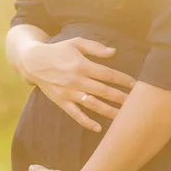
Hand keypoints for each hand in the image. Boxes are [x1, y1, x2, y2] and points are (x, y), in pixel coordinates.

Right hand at [19, 38, 135, 131]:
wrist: (33, 62)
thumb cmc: (58, 50)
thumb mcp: (75, 42)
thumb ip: (95, 47)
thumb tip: (114, 52)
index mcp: (82, 65)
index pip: (107, 74)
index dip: (122, 79)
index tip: (135, 85)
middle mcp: (76, 80)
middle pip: (103, 91)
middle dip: (121, 97)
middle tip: (136, 104)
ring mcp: (69, 92)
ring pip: (93, 104)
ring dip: (109, 111)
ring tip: (124, 118)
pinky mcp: (61, 101)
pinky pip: (75, 114)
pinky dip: (86, 122)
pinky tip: (98, 128)